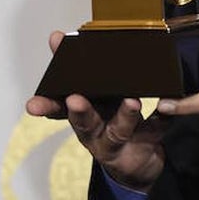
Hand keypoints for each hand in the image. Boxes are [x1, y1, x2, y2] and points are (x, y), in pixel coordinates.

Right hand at [25, 31, 166, 191]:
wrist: (135, 163)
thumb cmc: (109, 120)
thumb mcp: (92, 97)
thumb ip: (75, 69)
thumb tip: (55, 36)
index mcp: (82, 115)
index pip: (59, 111)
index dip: (46, 106)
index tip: (33, 105)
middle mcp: (95, 132)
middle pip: (84, 124)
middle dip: (80, 113)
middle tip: (74, 100)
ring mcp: (119, 142)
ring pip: (118, 132)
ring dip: (124, 117)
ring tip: (131, 102)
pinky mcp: (144, 144)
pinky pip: (154, 130)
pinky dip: (161, 119)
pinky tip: (165, 107)